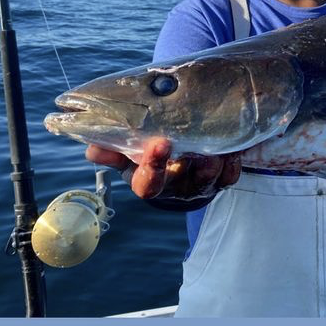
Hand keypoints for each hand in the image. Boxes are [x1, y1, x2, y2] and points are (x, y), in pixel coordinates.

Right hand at [85, 138, 241, 199]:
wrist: (176, 167)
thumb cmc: (146, 157)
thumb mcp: (126, 156)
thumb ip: (111, 151)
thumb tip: (92, 150)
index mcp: (148, 182)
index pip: (147, 184)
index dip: (152, 167)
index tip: (158, 143)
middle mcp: (175, 188)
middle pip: (180, 181)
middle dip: (185, 162)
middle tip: (191, 141)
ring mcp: (200, 186)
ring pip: (209, 177)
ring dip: (212, 159)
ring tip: (214, 136)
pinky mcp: (221, 180)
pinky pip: (229, 174)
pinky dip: (232, 160)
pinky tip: (232, 144)